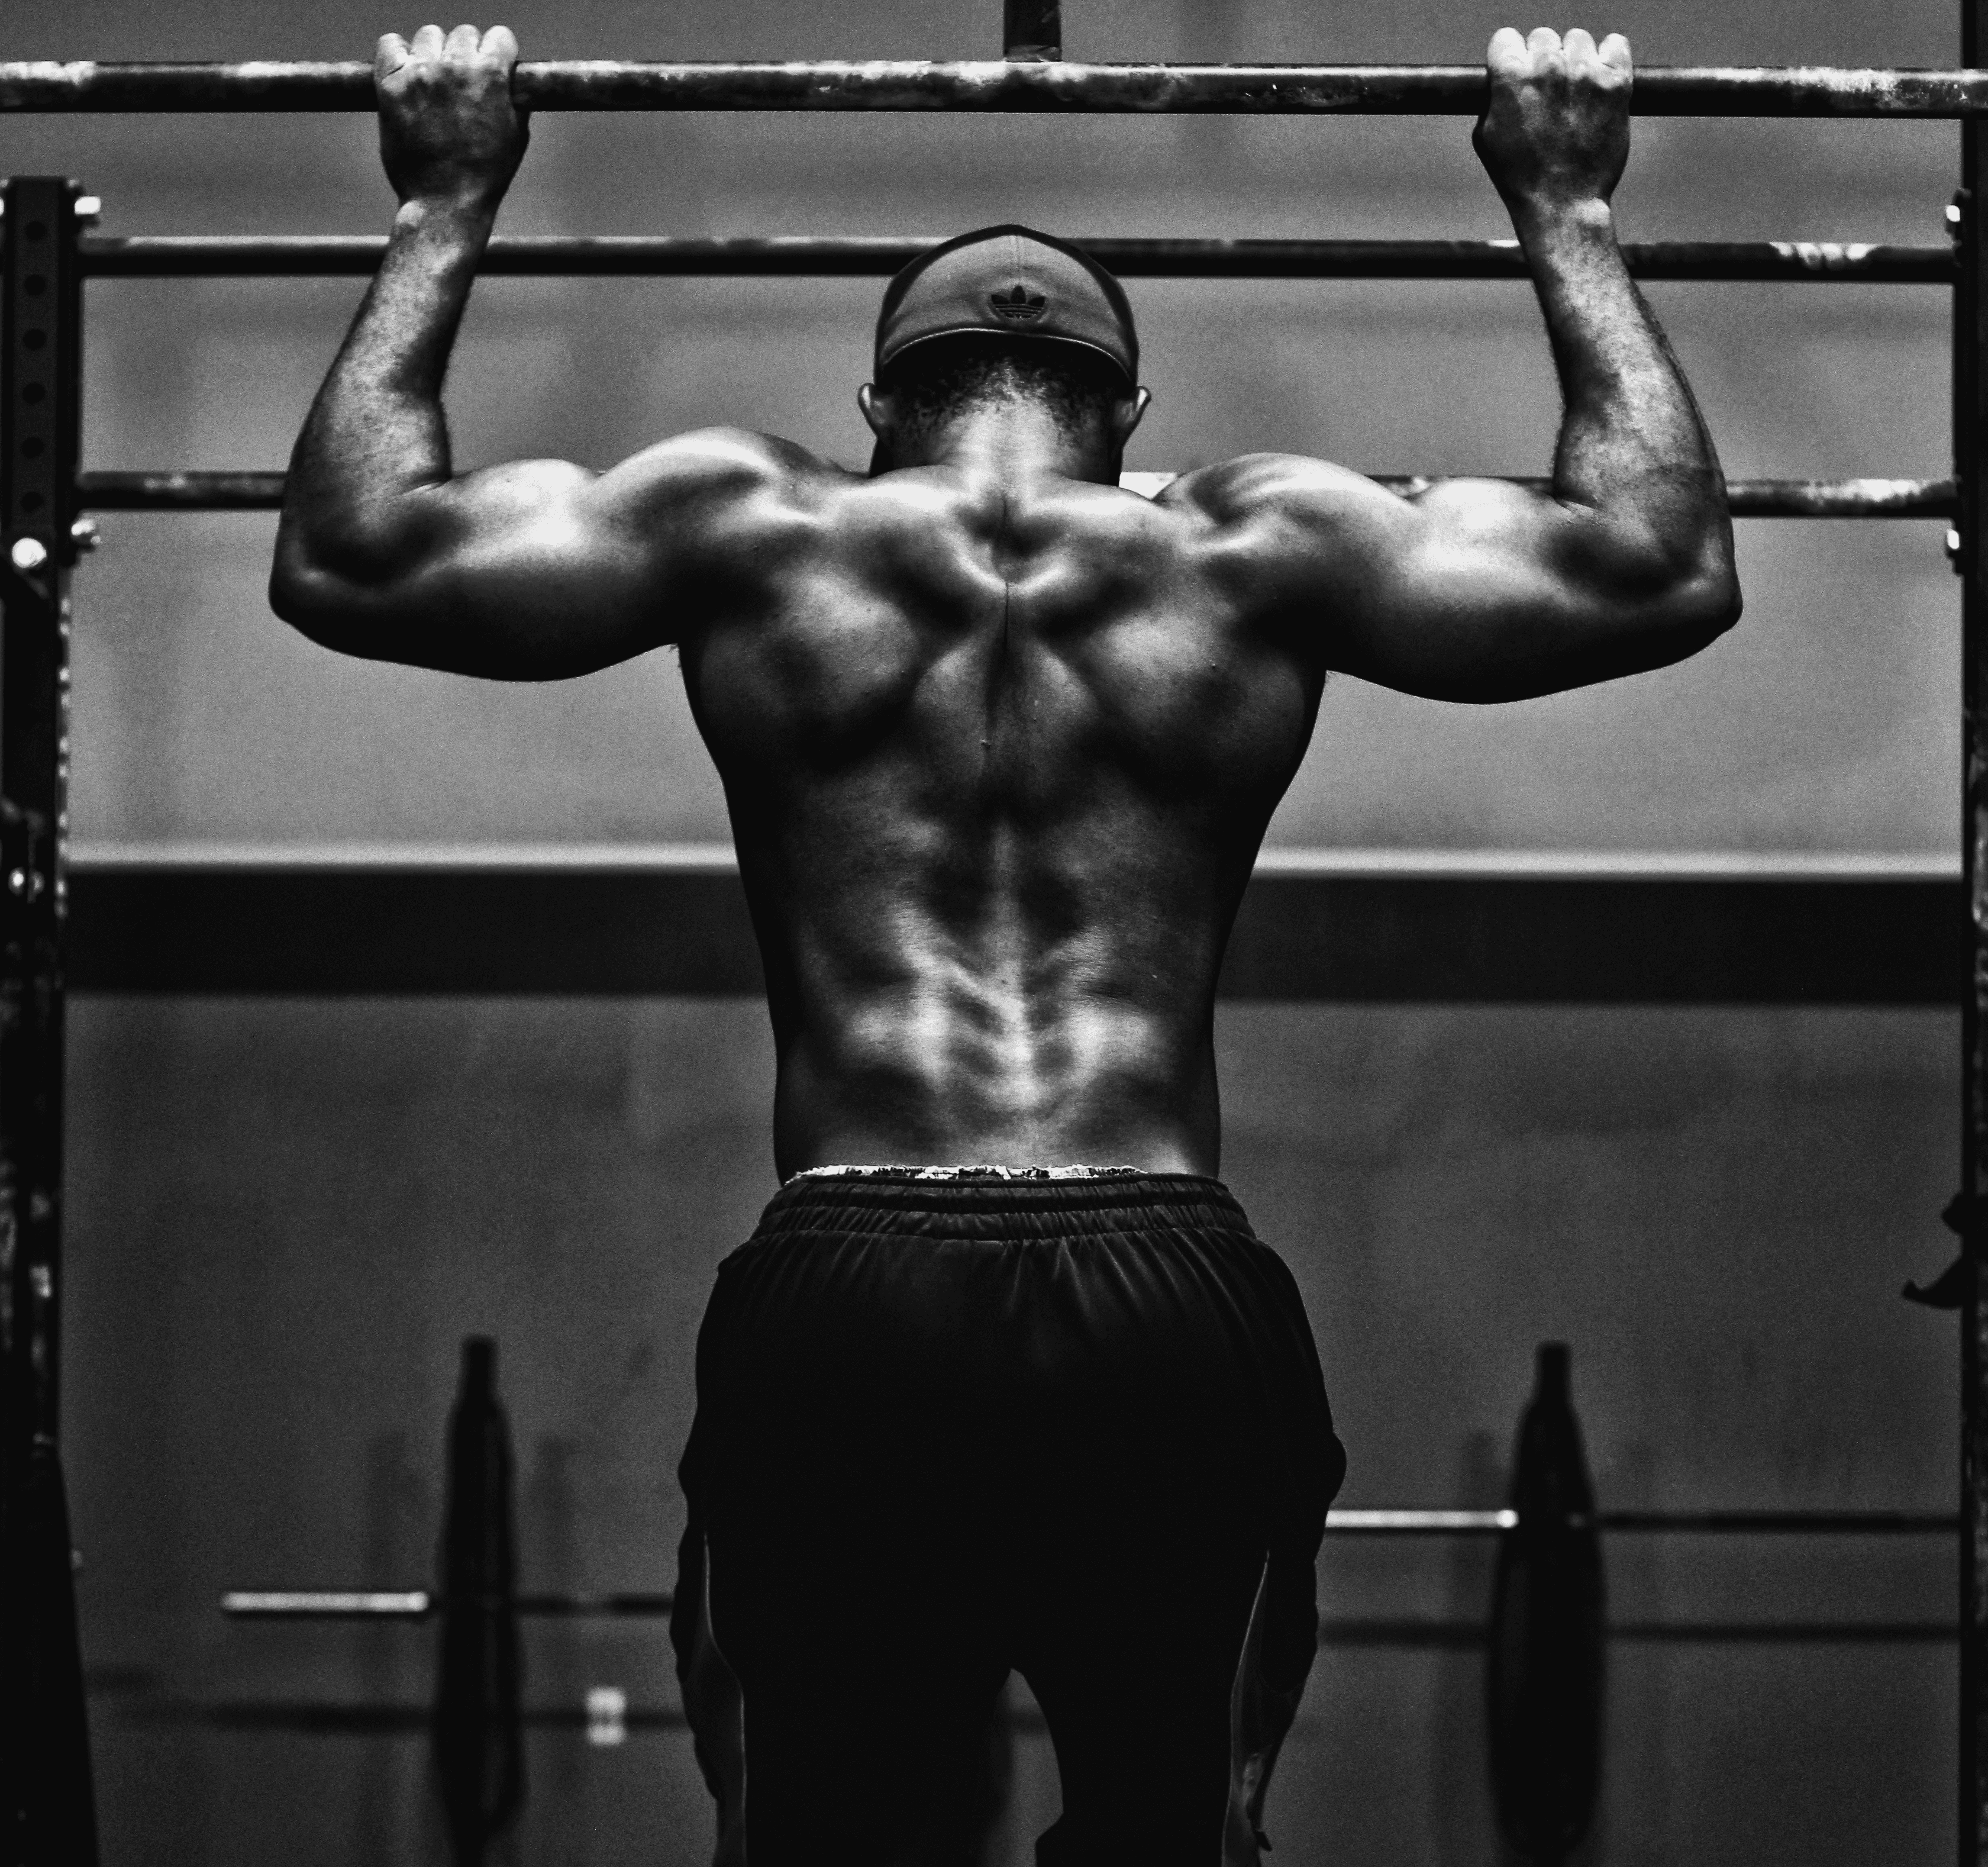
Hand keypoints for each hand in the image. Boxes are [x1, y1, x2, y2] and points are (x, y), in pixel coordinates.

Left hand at [375, 24, 527, 210]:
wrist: (446, 203)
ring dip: (434, 53)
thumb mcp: (516, 136)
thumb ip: (515, 98)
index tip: (493, 68)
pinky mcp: (390, 84)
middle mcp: (454, 67)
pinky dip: (398, 53)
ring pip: (428, 36)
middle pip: (463, 34)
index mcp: (490, 75)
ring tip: (434, 82)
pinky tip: (407, 73)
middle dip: (466, 54)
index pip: (498, 36)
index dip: (499, 53)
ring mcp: (419, 74)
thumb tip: (512, 78)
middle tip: (463, 83)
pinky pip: (390, 44)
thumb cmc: (485, 176)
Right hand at [1473, 27, 1631, 220]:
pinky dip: (1608, 56)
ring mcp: (1585, 72)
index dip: (1508, 58)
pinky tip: (1598, 80)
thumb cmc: (1519, 177)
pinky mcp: (1617, 82)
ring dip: (1574, 59)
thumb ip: (1492, 97)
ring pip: (1577, 39)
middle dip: (1541, 60)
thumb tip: (1499, 77)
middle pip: (1542, 37)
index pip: (1506, 38)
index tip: (1515, 75)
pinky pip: (1615, 44)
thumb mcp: (1486, 138)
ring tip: (1573, 92)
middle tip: (1545, 93)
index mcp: (1511, 77)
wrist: (1562, 205)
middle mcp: (1548, 67)